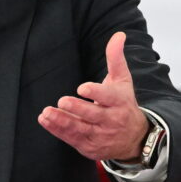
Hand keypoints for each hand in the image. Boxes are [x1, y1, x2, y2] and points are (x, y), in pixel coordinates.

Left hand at [38, 32, 150, 161]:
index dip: (96, 93)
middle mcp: (111, 120)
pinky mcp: (90, 146)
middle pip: (93, 115)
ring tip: (47, 113)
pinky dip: (58, 131)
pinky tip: (46, 120)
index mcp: (119, 102)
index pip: (108, 97)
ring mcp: (100, 135)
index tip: (82, 88)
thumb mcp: (123, 81)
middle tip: (62, 101)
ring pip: (80, 129)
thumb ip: (116, 58)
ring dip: (62, 121)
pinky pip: (72, 139)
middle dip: (77, 109)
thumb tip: (119, 35)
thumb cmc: (124, 104)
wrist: (134, 139)